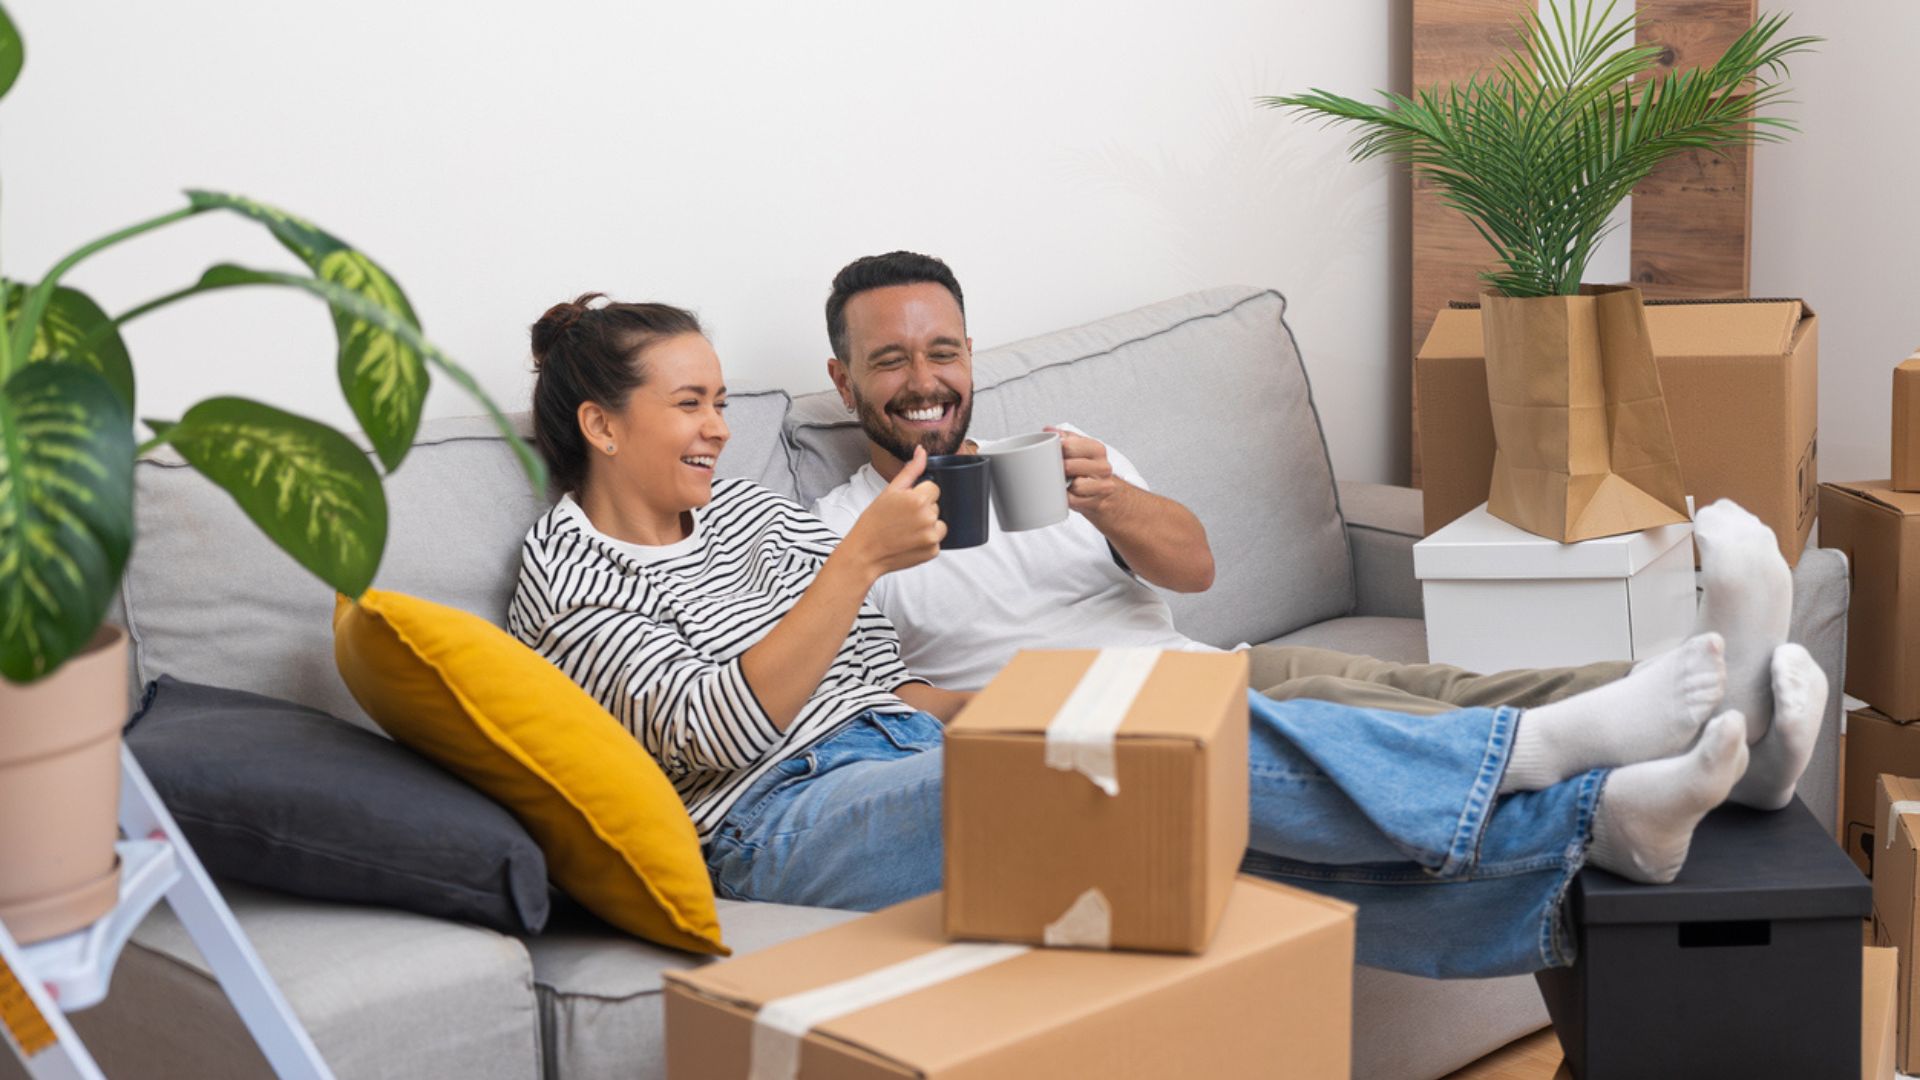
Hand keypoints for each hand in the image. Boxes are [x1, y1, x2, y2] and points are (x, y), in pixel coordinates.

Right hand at [842, 447, 944, 577]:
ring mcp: (931, 536)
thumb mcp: (890, 491)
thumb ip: (910, 470)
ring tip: (907, 530)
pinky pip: (937, 540)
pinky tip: (910, 541)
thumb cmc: (874, 521)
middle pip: (936, 506)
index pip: (934, 488)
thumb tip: (922, 451)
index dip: (921, 494)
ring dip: (928, 525)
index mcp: (918, 499)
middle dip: (924, 509)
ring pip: (939, 523)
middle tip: (903, 518)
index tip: (907, 503)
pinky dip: (926, 541)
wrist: (865, 552)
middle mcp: (928, 518)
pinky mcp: (933, 551)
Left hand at [1046, 426, 1122, 515]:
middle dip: (1059, 469)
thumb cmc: (1089, 469)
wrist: (1107, 493)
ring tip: (1065, 483)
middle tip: (1056, 470)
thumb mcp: (1080, 448)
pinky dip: (1068, 499)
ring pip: (1075, 485)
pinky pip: (1074, 501)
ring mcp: (1103, 485)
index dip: (1055, 451)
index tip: (1051, 453)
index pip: (1069, 446)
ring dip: (1065, 486)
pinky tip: (1068, 494)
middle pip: (1069, 466)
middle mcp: (1103, 466)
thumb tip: (1048, 430)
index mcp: (1097, 449)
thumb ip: (1065, 437)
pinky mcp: (1098, 502)